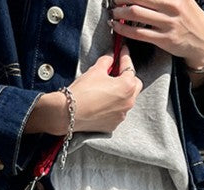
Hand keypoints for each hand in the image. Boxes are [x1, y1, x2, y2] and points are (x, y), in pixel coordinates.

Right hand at [24, 46, 142, 135]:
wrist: (68, 114)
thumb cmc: (82, 92)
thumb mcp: (95, 70)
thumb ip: (107, 61)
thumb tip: (110, 57)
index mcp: (127, 86)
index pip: (129, 67)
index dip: (124, 57)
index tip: (122, 51)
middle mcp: (128, 102)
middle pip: (135, 86)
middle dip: (128, 77)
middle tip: (118, 71)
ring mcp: (121, 115)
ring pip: (127, 100)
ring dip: (122, 93)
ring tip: (109, 88)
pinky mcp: (113, 125)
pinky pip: (118, 112)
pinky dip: (114, 106)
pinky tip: (104, 103)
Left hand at [110, 0, 203, 71]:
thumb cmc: (191, 18)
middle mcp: (172, 6)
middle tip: (114, 0)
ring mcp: (168, 24)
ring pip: (136, 14)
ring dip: (119, 13)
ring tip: (113, 12)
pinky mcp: (163, 40)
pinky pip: (138, 33)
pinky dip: (124, 29)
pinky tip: (117, 27)